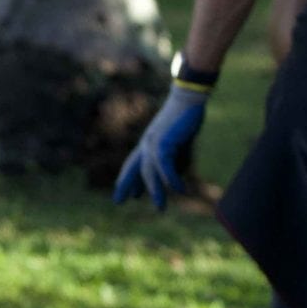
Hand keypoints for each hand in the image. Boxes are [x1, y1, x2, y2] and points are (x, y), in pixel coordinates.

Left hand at [112, 83, 206, 210]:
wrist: (188, 100)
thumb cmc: (184, 120)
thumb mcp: (176, 142)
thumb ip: (173, 158)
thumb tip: (173, 177)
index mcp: (147, 143)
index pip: (133, 164)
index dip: (129, 179)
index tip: (127, 195)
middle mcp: (146, 144)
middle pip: (134, 168)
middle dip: (126, 184)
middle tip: (119, 201)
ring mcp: (153, 143)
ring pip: (149, 171)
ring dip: (156, 190)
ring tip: (160, 207)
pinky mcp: (164, 141)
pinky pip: (164, 165)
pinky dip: (172, 179)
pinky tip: (179, 190)